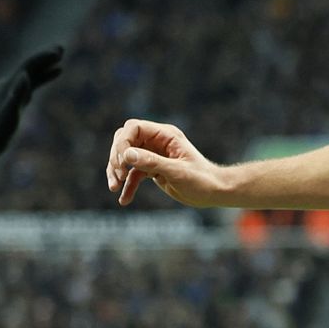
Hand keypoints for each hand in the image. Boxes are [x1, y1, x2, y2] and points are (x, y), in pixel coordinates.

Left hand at [0, 45, 64, 163]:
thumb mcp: (7, 116)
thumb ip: (16, 95)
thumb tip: (25, 75)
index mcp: (9, 87)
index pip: (28, 67)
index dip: (43, 58)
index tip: (59, 52)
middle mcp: (9, 86)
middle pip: (29, 67)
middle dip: (44, 58)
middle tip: (61, 50)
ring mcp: (12, 93)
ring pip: (30, 75)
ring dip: (44, 67)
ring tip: (59, 61)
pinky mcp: (15, 101)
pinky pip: (30, 86)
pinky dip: (41, 79)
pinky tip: (50, 78)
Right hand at [108, 118, 222, 207]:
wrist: (214, 192)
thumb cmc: (202, 180)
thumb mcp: (177, 172)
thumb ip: (152, 162)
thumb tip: (126, 155)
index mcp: (165, 135)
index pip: (134, 128)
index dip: (123, 142)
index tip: (122, 162)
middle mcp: (158, 142)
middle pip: (125, 140)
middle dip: (117, 156)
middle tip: (119, 175)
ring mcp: (154, 155)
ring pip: (126, 158)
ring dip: (117, 171)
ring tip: (114, 187)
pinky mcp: (153, 170)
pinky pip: (133, 174)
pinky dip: (127, 186)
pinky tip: (124, 200)